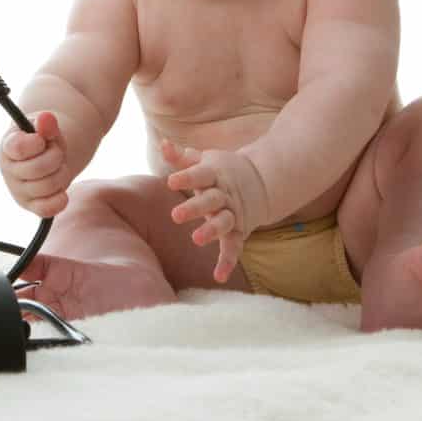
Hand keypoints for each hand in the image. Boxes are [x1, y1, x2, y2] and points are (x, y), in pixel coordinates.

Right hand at [0, 111, 70, 217]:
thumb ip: (46, 123)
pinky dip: (60, 199)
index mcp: (8, 146)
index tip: (43, 140)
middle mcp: (8, 170)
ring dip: (62, 174)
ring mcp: (18, 190)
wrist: (46, 156)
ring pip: (47, 187)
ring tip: (60, 167)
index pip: (20, 148)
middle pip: (38, 168)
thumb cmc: (43, 139)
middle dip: (56, 157)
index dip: (38, 143)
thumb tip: (46, 118)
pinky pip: (46, 209)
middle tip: (57, 152)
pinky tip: (62, 189)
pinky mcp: (30, 205)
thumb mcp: (45, 128)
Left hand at [161, 138, 269, 283]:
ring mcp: (233, 213)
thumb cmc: (219, 170)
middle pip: (210, 200)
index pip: (199, 175)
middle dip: (194, 208)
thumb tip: (162, 143)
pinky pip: (234, 247)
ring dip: (211, 231)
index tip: (171, 182)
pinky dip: (228, 261)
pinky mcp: (239, 231)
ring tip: (196, 240)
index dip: (186, 178)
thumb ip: (181, 156)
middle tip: (175, 216)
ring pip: (224, 222)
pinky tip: (219, 277)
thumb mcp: (203, 160)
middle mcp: (224, 195)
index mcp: (214, 175)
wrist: (259, 181)